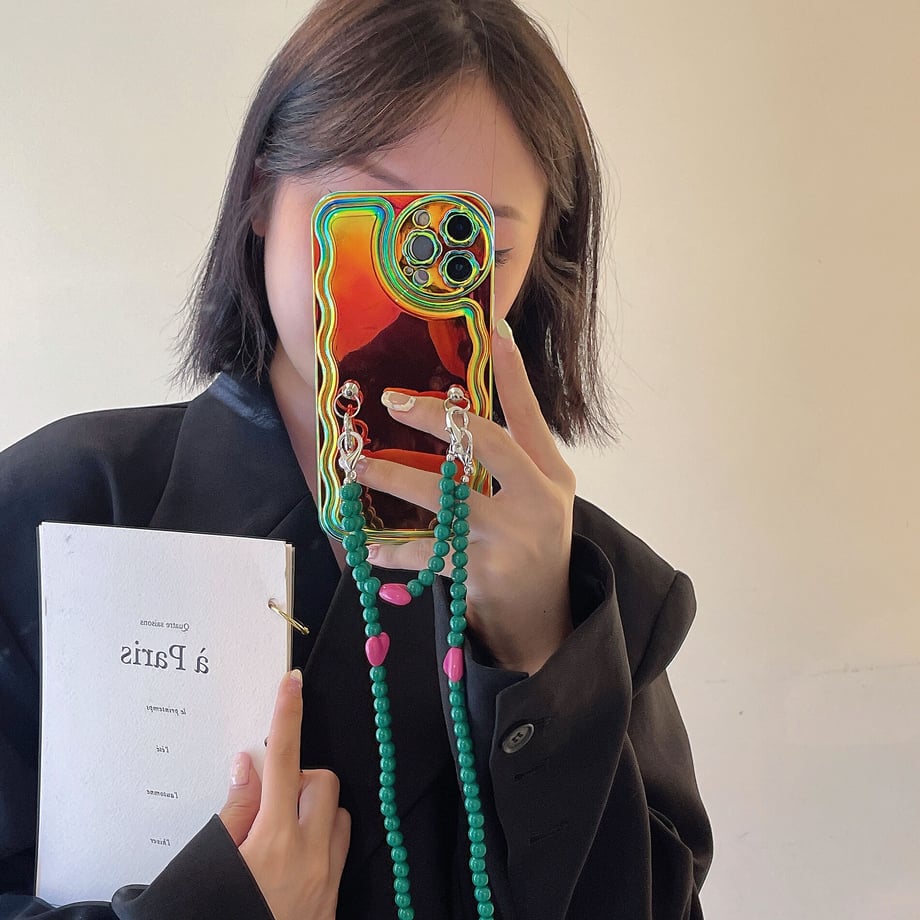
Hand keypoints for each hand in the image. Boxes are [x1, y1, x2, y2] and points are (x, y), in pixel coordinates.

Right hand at [219, 670, 350, 919]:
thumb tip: (250, 762)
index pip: (285, 761)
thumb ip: (234, 810)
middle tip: (266, 800)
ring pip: (339, 814)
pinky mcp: (335, 898)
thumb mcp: (209, 866)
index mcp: (273, 841)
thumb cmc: (213, 915)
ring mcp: (328, 879)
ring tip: (279, 831)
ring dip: (313, 809)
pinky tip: (294, 857)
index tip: (291, 681)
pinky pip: (341, 847)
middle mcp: (311, 855)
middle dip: (298, 778)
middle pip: (322, 782)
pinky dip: (323, 838)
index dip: (287, 716)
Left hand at [357, 323, 576, 673]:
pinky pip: (423, 554)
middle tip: (392, 400)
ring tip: (355, 466)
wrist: (543, 616)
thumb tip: (473, 398)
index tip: (493, 332)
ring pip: (442, 498)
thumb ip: (516, 451)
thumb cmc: (534, 540)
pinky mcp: (478, 573)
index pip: (529, 415)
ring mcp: (507, 539)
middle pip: (486, 444)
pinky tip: (365, 544)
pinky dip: (391, 551)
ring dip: (392, 479)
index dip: (512, 374)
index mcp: (551, 475)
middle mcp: (535, 502)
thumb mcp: (542, 492)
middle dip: (437, 417)